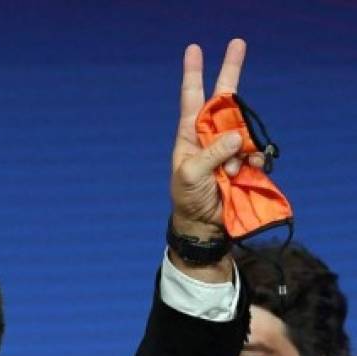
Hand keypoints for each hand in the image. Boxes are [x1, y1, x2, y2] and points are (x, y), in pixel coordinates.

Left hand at [170, 39, 264, 238]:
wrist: (204, 224)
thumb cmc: (188, 198)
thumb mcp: (190, 175)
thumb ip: (210, 154)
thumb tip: (234, 137)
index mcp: (190, 134)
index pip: (192, 98)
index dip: (194, 74)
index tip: (194, 49)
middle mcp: (211, 135)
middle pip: (225, 100)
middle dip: (231, 72)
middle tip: (238, 42)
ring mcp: (230, 146)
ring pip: (243, 129)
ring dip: (239, 149)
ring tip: (227, 173)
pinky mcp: (246, 160)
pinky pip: (256, 150)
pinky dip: (253, 160)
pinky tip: (244, 172)